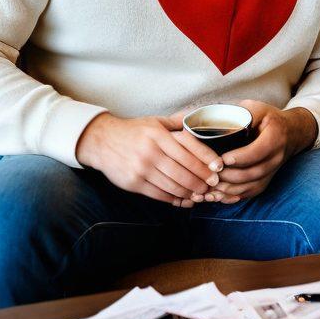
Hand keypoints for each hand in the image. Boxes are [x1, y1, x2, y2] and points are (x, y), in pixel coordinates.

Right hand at [75, 112, 224, 206]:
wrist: (101, 141)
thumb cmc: (133, 131)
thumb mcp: (154, 122)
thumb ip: (177, 122)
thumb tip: (199, 118)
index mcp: (159, 134)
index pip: (189, 148)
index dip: (206, 160)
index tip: (218, 168)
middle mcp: (151, 151)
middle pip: (184, 170)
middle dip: (202, 180)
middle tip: (213, 186)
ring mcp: (142, 168)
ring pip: (173, 185)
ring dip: (190, 192)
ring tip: (201, 194)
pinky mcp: (134, 183)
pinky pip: (159, 194)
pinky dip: (174, 199)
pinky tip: (184, 200)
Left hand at [197, 101, 317, 204]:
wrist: (292, 132)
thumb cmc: (269, 119)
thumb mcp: (258, 109)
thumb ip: (241, 113)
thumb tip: (215, 120)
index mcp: (275, 137)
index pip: (257, 152)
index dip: (239, 158)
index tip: (222, 159)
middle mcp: (277, 158)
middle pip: (253, 173)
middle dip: (229, 176)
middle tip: (210, 173)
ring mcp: (272, 172)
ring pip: (251, 186)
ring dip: (229, 189)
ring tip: (209, 186)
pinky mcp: (267, 181)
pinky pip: (251, 193)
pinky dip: (233, 196)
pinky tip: (217, 195)